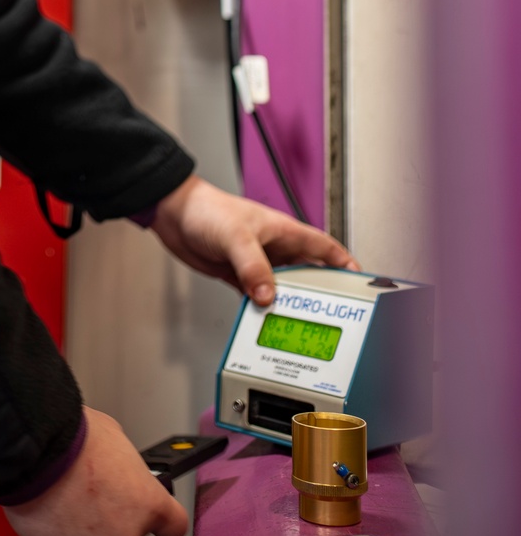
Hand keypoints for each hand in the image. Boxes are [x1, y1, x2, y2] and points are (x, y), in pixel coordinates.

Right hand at [3, 406, 187, 535]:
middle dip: (113, 511)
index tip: (157, 513)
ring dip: (87, 521)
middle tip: (92, 485)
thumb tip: (119, 468)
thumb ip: (126, 464)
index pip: (173, 525)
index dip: (164, 517)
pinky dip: (62, 530)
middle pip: (128, 528)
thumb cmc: (74, 439)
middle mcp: (126, 533)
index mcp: (147, 503)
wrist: (34, 453)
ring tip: (67, 491)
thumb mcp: (115, 436)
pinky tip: (53, 504)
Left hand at [152, 174, 359, 306]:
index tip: (361, 283)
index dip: (344, 264)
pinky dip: (263, 310)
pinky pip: (258, 297)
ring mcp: (257, 263)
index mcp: (283, 232)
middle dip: (320, 293)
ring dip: (288, 305)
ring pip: (283, 289)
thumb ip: (253, 267)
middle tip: (331, 315)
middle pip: (307, 274)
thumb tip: (267, 297)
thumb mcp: (236, 237)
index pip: (325, 248)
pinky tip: (264, 323)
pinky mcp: (237, 275)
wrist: (173, 213)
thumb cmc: (206, 209)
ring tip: (298, 325)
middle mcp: (274, 248)